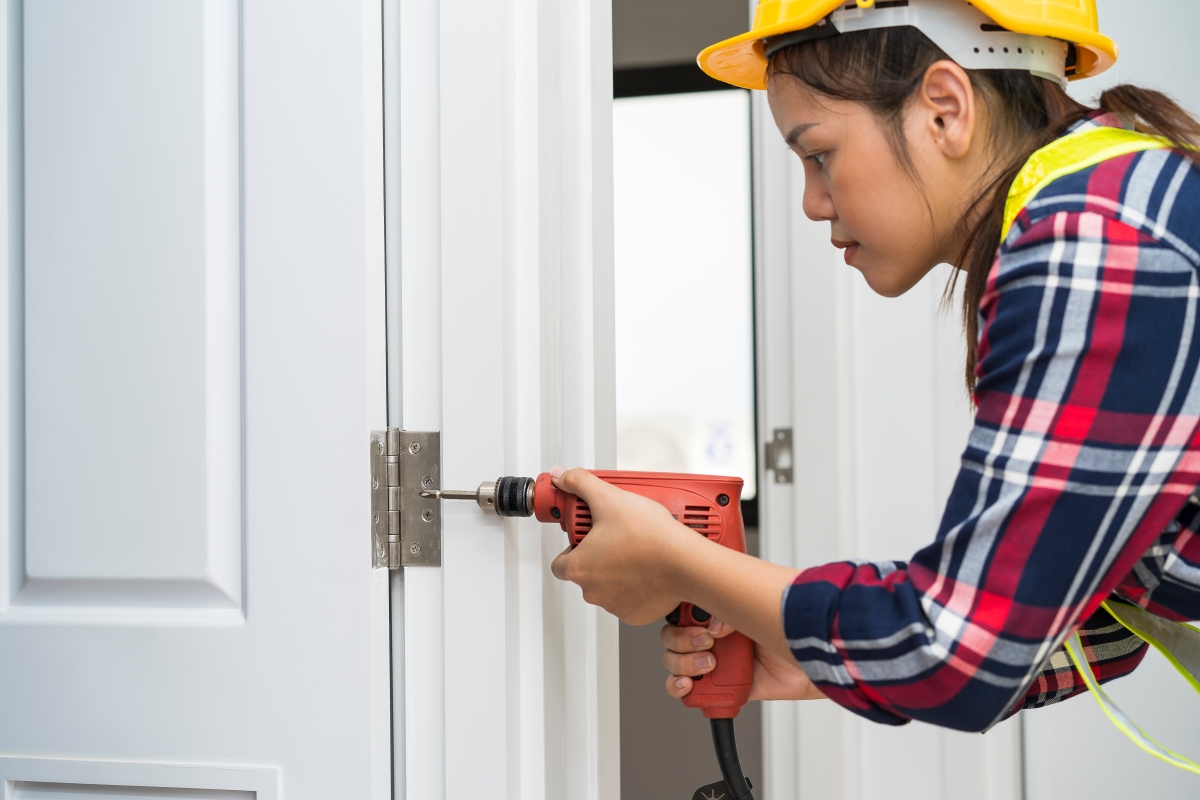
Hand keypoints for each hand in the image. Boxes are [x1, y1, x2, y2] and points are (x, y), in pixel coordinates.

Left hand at [549, 467, 699, 624]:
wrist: (687, 562)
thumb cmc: (650, 537)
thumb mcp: (609, 498)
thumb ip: (580, 483)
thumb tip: (563, 476)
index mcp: (579, 567)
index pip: (559, 563)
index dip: (571, 548)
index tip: (585, 538)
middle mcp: (593, 591)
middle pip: (586, 573)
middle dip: (598, 556)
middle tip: (616, 538)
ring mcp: (615, 605)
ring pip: (608, 587)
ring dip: (616, 572)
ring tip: (635, 549)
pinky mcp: (637, 614)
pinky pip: (630, 600)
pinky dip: (636, 587)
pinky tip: (647, 568)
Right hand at [660, 618, 826, 701]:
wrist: (817, 660)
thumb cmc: (793, 627)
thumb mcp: (756, 608)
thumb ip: (729, 609)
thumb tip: (712, 624)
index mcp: (719, 609)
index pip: (682, 609)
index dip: (681, 615)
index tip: (698, 620)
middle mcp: (714, 635)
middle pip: (672, 638)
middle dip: (681, 641)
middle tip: (708, 642)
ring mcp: (717, 662)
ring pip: (675, 663)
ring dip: (682, 665)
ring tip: (709, 664)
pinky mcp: (724, 688)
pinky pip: (691, 692)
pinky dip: (682, 689)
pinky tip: (692, 686)